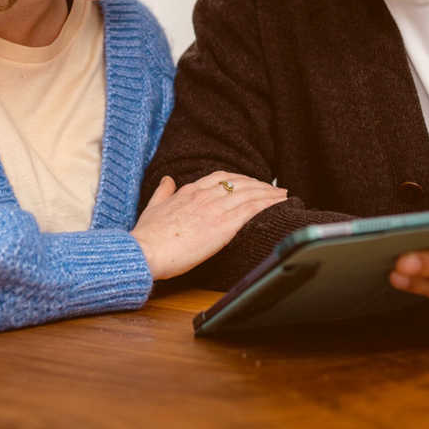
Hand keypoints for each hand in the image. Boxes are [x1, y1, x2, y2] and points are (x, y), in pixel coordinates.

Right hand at [131, 172, 286, 279]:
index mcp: (189, 191)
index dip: (239, 179)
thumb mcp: (152, 208)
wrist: (145, 251)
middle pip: (239, 183)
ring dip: (269, 193)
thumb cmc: (147, 236)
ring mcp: (215, 208)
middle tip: (273, 188)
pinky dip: (268, 203)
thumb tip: (167, 179)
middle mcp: (204, 195)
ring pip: (249, 194)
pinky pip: (251, 209)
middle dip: (258, 185)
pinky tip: (279, 204)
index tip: (249, 183)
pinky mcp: (223, 225)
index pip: (220, 178)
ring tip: (283, 195)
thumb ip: (162, 192)